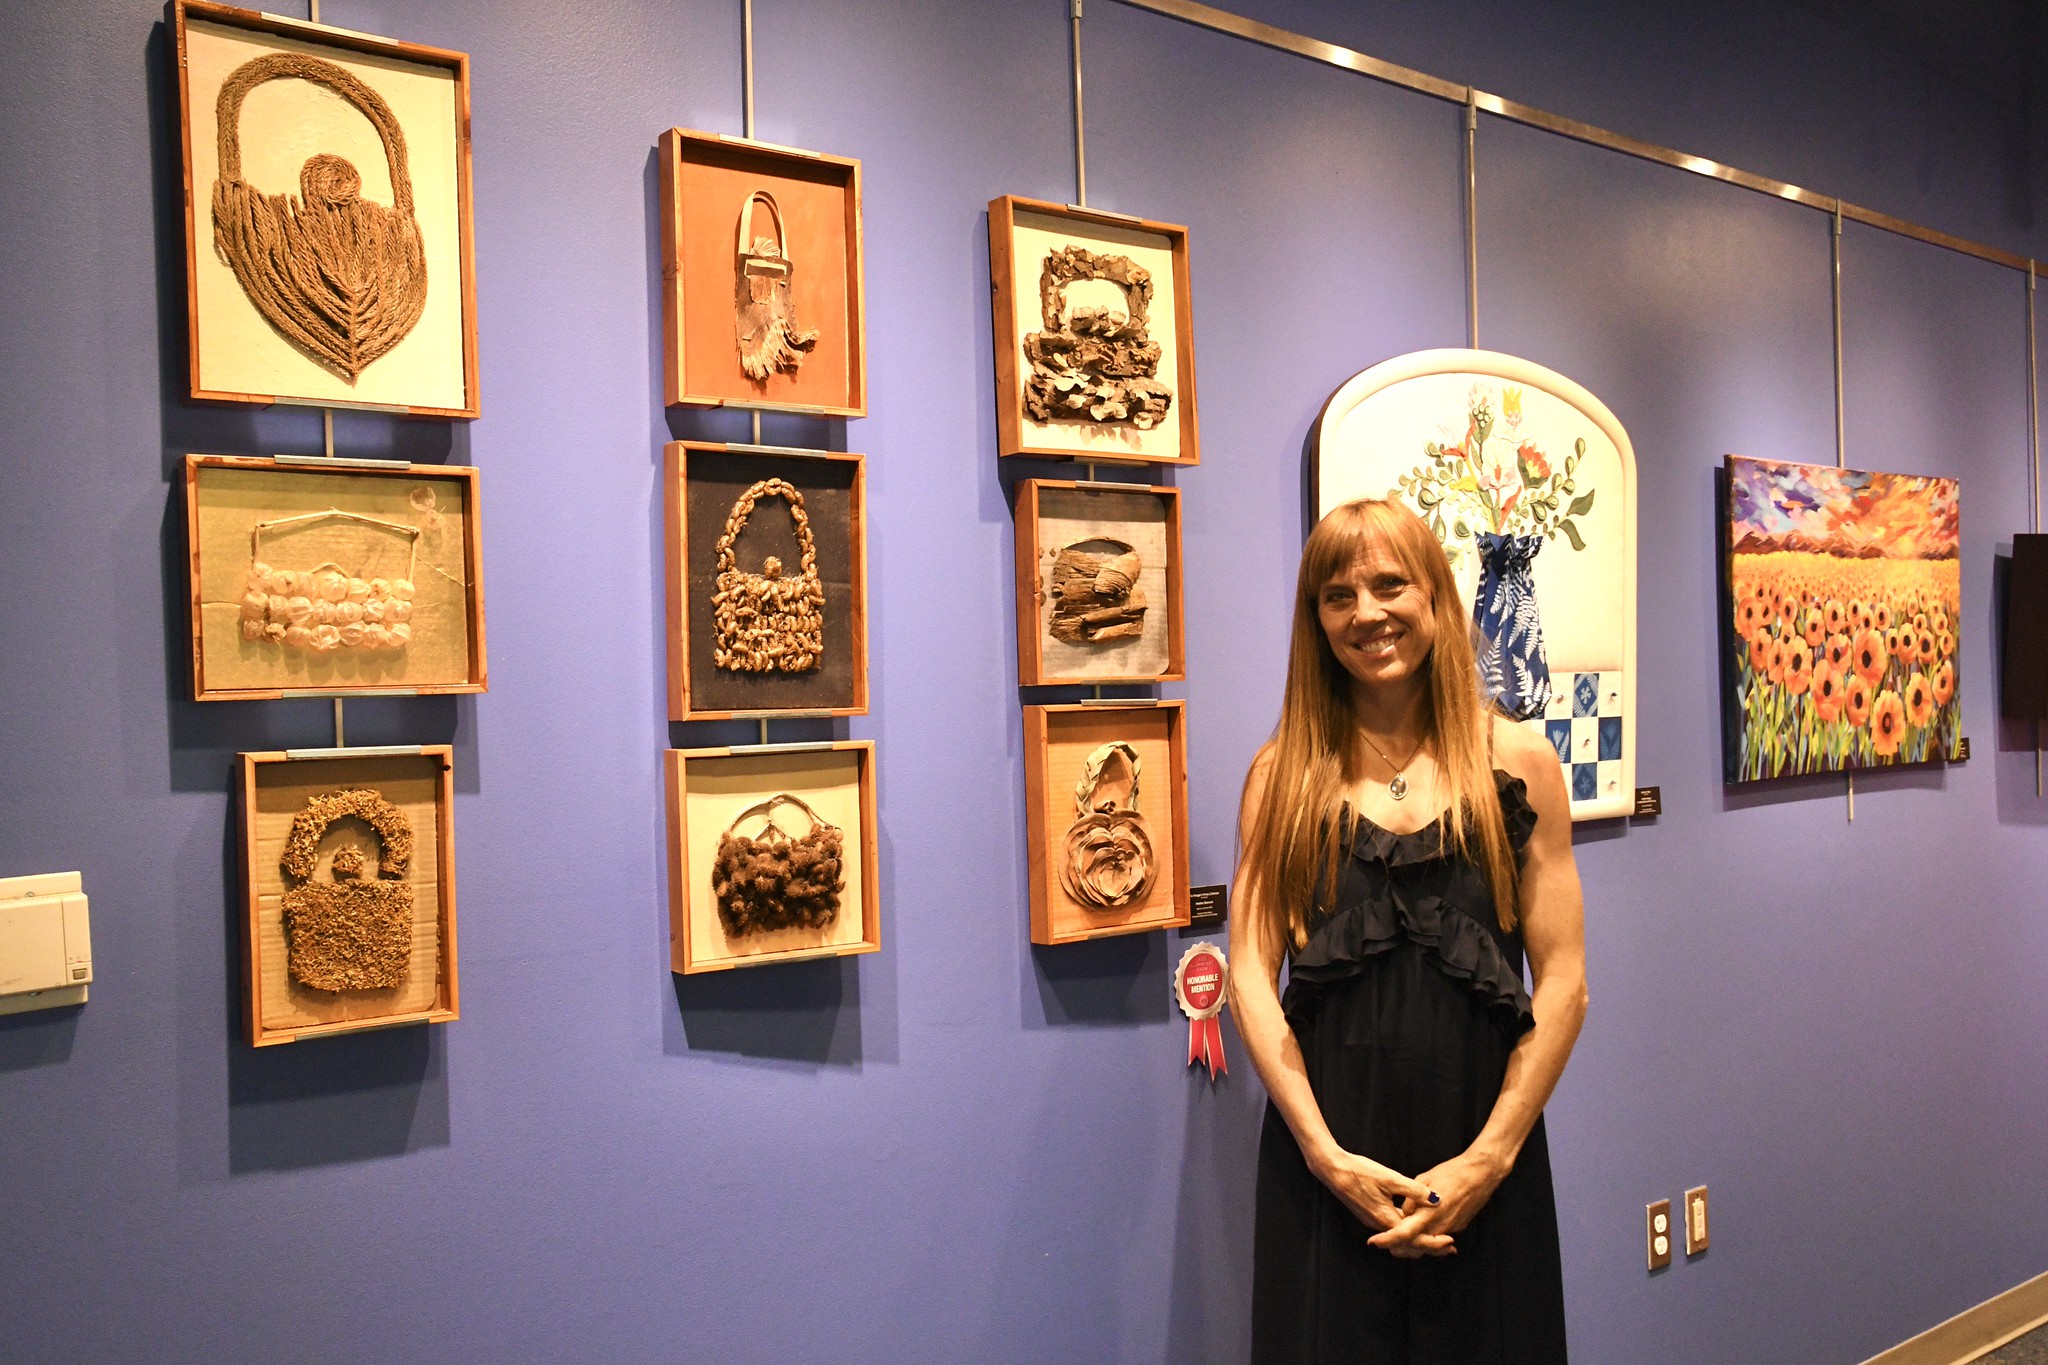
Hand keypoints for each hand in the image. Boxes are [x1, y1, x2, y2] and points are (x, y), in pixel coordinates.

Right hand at [1311, 1148, 1455, 1256]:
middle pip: (1408, 1244)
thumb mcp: (1390, 1178)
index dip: (1434, 1242)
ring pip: (1401, 1238)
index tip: (1451, 1242)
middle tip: (1449, 1246)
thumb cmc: (1359, 1172)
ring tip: (1437, 1237)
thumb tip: (1436, 1199)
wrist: (1333, 1170)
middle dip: (1430, 1246)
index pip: (1414, 1239)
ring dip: (1419, 1240)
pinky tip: (1415, 1222)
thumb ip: (1414, 1190)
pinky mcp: (1370, 1214)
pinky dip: (1408, 1230)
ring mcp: (1373, 1221)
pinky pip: (1393, 1230)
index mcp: (1386, 1219)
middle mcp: (1380, 1225)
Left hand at [1368, 1149, 1508, 1255]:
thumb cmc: (1452, 1172)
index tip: (1373, 1242)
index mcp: (1428, 1213)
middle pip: (1414, 1246)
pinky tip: (1419, 1232)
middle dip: (1397, 1247)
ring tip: (1397, 1238)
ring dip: (1412, 1244)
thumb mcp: (1425, 1179)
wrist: (1481, 1174)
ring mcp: (1450, 1228)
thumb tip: (1403, 1212)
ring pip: (1426, 1245)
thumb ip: (1411, 1199)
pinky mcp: (1458, 1227)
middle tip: (1383, 1242)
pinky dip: (1427, 1238)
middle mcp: (1439, 1226)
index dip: (1387, 1240)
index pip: (1403, 1234)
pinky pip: (1438, 1237)